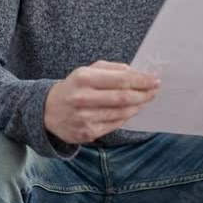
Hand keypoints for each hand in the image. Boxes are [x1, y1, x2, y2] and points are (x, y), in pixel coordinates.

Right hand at [44, 60, 160, 144]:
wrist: (48, 110)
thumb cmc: (74, 87)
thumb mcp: (87, 71)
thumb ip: (111, 69)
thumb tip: (134, 72)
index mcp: (84, 78)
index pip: (120, 79)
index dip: (141, 80)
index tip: (154, 79)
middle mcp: (83, 98)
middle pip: (123, 97)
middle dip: (143, 93)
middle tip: (155, 91)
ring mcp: (85, 117)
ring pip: (120, 113)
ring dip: (137, 106)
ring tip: (145, 100)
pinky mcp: (87, 133)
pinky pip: (114, 125)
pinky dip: (126, 117)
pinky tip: (131, 110)